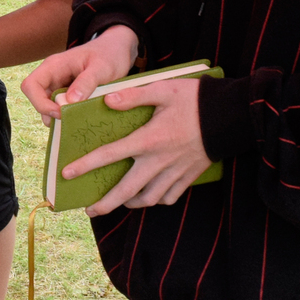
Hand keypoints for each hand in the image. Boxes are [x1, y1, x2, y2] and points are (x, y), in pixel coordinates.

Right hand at [21, 26, 140, 121]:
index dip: (40, 103)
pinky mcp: (67, 94)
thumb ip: (86, 83)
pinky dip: (68, 116)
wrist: (117, 51)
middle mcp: (52, 76)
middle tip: (71, 120)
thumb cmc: (109, 55)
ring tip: (79, 121)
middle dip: (50, 113)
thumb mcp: (102, 68)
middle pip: (36, 98)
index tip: (60, 113)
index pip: (31, 85)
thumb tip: (69, 102)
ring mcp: (58, 85)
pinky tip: (82, 118)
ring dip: (59, 117)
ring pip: (47, 106)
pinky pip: (60, 108)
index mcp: (54, 66)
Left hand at [67, 77, 213, 215]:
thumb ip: (133, 96)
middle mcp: (160, 161)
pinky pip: (170, 197)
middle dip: (105, 203)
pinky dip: (157, 200)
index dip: (86, 165)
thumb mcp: (163, 89)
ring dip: (131, 203)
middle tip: (89, 210)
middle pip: (127, 190)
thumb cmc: (196, 99)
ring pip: (149, 198)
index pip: (110, 155)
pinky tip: (149, 197)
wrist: (232, 115)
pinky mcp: (190, 176)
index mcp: (149, 139)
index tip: (67, 173)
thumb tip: (106, 100)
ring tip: (119, 202)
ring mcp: (176, 171)